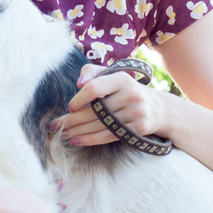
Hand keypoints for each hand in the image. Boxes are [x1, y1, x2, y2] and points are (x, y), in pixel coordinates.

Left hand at [50, 63, 167, 146]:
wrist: (157, 108)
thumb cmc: (125, 89)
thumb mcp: (112, 75)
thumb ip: (92, 72)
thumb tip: (78, 83)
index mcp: (122, 78)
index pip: (95, 88)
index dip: (79, 99)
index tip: (69, 107)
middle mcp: (131, 94)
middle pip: (95, 111)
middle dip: (72, 120)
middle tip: (54, 126)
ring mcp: (136, 113)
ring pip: (100, 125)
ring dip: (78, 132)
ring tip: (62, 134)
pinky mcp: (138, 129)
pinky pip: (108, 136)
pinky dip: (90, 140)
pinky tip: (76, 140)